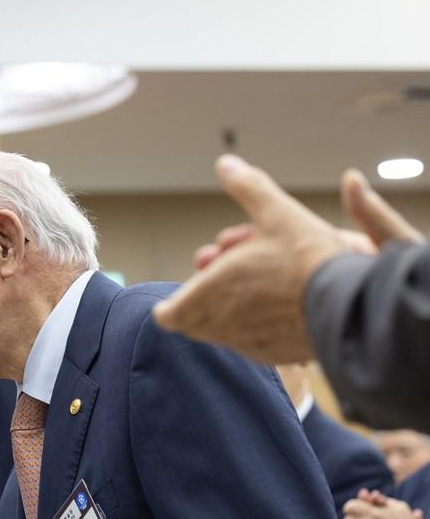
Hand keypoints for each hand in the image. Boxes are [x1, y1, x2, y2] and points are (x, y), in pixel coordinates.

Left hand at [154, 157, 421, 363]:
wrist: (350, 303)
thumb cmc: (307, 257)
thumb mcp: (276, 212)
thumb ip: (247, 187)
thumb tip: (226, 163)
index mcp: (208, 294)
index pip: (168, 315)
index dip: (173, 303)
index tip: (194, 286)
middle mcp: (220, 324)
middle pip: (194, 324)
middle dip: (205, 300)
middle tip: (229, 276)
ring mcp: (246, 343)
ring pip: (222, 335)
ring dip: (229, 313)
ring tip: (256, 288)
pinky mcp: (272, 355)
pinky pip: (251, 345)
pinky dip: (255, 330)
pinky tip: (277, 309)